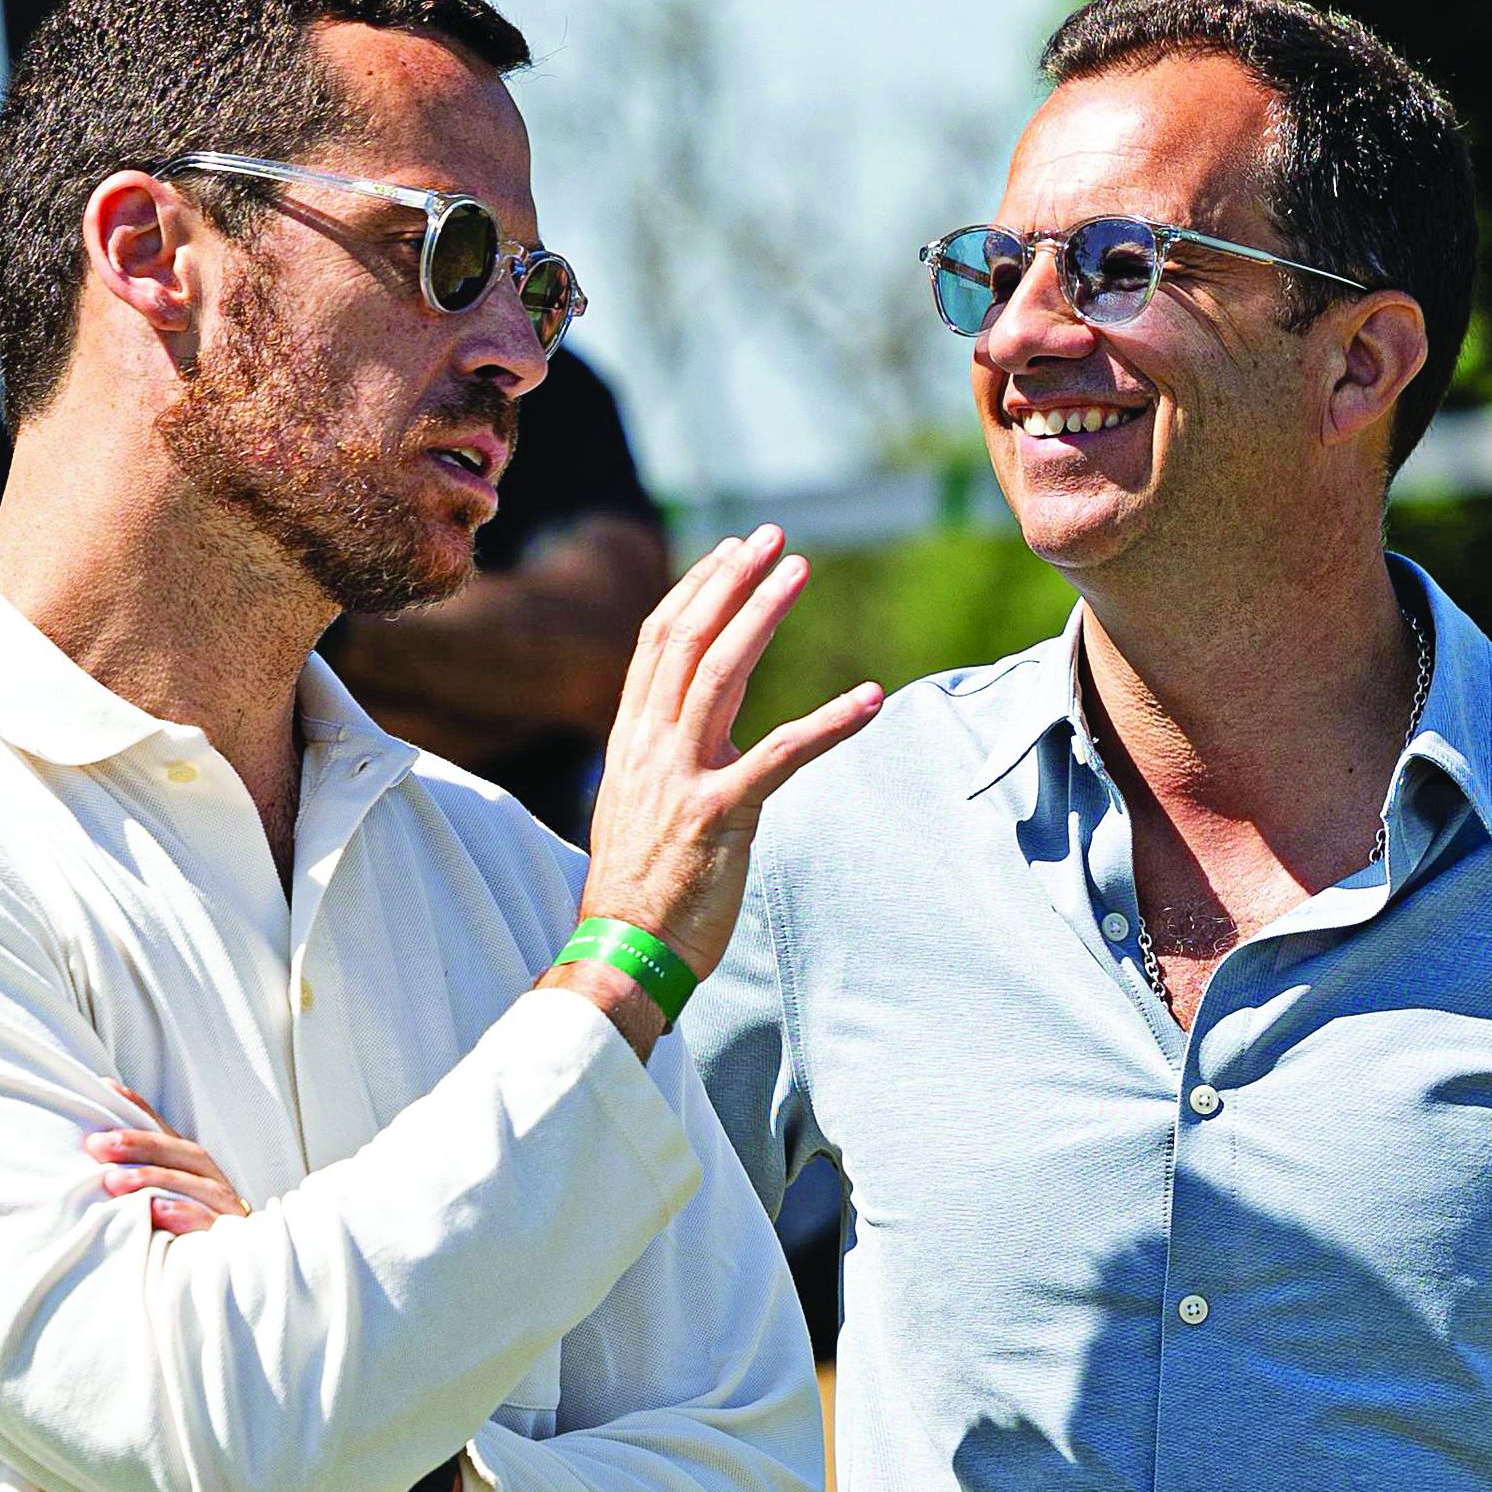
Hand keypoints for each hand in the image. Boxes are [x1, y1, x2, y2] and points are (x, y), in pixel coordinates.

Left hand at [85, 1082, 245, 1236]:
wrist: (231, 1278)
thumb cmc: (181, 1232)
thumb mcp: (155, 1199)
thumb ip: (131, 1171)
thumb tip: (95, 1135)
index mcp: (193, 1167)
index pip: (165, 1131)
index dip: (139, 1109)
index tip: (106, 1091)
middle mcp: (211, 1180)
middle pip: (182, 1153)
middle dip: (140, 1145)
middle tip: (98, 1144)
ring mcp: (224, 1207)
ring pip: (195, 1184)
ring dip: (154, 1178)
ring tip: (114, 1181)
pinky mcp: (228, 1237)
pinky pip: (208, 1221)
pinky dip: (182, 1214)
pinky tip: (154, 1212)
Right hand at [574, 526, 880, 984]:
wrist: (621, 953)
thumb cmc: (638, 890)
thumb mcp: (641, 809)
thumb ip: (670, 764)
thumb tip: (716, 741)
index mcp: (632, 740)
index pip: (658, 643)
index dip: (696, 589)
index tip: (731, 552)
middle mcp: (650, 747)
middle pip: (688, 639)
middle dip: (731, 580)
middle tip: (773, 538)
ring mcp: (682, 778)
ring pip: (722, 673)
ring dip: (763, 615)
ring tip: (799, 572)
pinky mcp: (720, 815)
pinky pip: (781, 755)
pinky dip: (830, 722)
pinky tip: (870, 699)